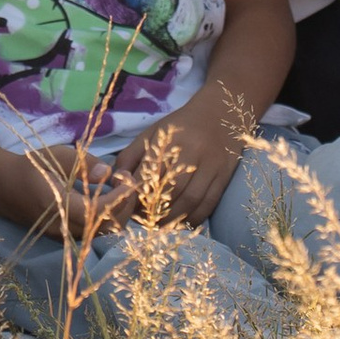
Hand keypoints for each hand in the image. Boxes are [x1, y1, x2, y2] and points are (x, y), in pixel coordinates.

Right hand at [0, 144, 139, 240]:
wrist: (2, 184)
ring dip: (117, 212)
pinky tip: (107, 198)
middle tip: (127, 180)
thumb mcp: (58, 155)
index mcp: (58, 205)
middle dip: (124, 205)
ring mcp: (62, 236)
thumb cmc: (30, 165)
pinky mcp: (64, 236)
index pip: (98, 211)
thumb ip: (84, 164)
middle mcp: (61, 227)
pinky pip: (93, 232)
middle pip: (106, 227)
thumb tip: (107, 174)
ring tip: (119, 188)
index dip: (119, 197)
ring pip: (102, 233)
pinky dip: (107, 218)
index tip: (127, 178)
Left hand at [111, 99, 242, 225]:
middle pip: (169, 191)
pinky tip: (181, 224)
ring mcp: (210, 166)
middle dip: (153, 211)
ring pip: (189, 201)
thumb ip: (130, 157)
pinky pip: (208, 204)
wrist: (220, 113)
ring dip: (171, 219)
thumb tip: (116, 183)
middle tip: (142, 220)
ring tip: (158, 225)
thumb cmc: (179, 126)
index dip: (136, 196)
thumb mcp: (151, 134)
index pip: (148, 175)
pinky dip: (193, 219)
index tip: (128, 207)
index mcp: (168, 141)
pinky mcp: (223, 177)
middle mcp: (190, 153)